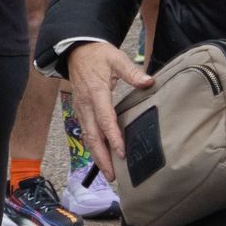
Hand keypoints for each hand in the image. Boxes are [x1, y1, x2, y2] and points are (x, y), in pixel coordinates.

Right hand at [65, 41, 153, 182]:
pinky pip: (86, 131)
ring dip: (96, 155)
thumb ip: (132, 71)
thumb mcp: (116, 57)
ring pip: (88, 136)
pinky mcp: (80, 110)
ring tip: (107, 173)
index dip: (113, 137)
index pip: (105, 119)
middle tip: (112, 176)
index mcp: (96, 92)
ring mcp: (81, 108)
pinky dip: (93, 146)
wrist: (76, 49)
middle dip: (101, 157)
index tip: (122, 154)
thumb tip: (149, 82)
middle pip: (93, 135)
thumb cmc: (98, 54)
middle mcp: (86, 104)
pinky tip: (101, 156)